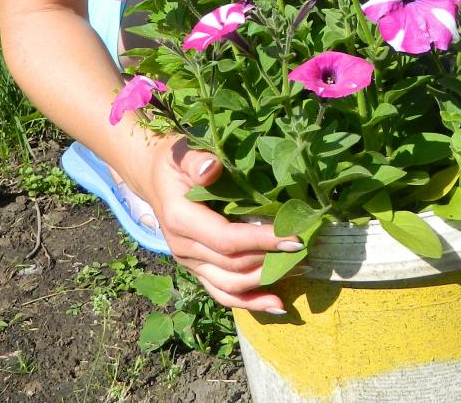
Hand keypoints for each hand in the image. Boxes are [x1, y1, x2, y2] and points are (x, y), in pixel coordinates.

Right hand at [142, 136, 303, 312]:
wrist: (154, 179)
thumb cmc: (174, 163)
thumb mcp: (181, 153)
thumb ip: (195, 160)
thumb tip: (211, 167)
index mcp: (180, 220)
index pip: (226, 239)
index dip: (260, 241)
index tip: (293, 238)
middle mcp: (184, 248)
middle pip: (232, 266)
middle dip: (270, 261)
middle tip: (305, 250)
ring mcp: (190, 263)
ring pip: (229, 286)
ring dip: (265, 283)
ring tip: (299, 270)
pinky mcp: (199, 270)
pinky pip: (223, 294)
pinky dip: (250, 303)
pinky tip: (276, 306)